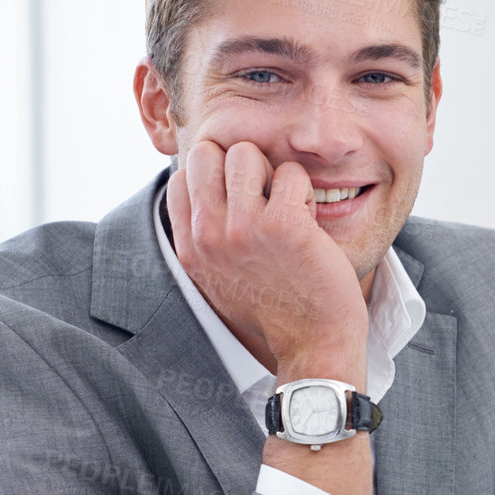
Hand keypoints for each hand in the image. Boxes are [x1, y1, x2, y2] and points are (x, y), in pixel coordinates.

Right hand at [167, 139, 367, 373]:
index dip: (214, 177)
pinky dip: (303, 189)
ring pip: (246, 153)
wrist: (313, 341)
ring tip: (285, 205)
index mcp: (191, 248)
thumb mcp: (218, 279)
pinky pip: (290, 173)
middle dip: (239, 165)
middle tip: (262, 197)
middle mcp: (209, 235)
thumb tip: (198, 193)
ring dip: (272, 173)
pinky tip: (307, 218)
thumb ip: (203, 240)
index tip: (239, 202)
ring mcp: (244, 228)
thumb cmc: (273, 308)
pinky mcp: (284, 225)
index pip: (182, 177)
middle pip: (207, 153)